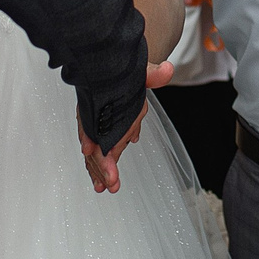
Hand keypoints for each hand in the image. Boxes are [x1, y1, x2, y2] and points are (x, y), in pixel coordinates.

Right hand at [78, 61, 173, 192]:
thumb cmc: (125, 73)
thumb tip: (166, 71)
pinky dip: (99, 168)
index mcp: (103, 99)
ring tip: (106, 187)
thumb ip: (153, 74)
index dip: (92, 135)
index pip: (95, 120)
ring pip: (95, 151)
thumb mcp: (141, 71)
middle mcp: (98, 115)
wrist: (116, 72)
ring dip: (99, 171)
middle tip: (111, 181)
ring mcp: (99, 126)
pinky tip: (101, 183)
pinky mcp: (103, 134)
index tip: (91, 149)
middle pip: (95, 141)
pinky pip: (99, 153)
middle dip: (101, 163)